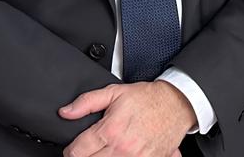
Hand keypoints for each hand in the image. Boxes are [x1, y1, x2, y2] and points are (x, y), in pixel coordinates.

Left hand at [60, 80, 196, 156]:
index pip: (77, 151)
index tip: (75, 147)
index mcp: (110, 130)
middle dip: (86, 156)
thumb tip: (66, 112)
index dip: (71, 149)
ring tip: (108, 150)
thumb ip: (87, 102)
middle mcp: (122, 148)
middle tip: (91, 149)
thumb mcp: (115, 92)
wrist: (178, 103)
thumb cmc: (148, 98)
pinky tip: (123, 153)